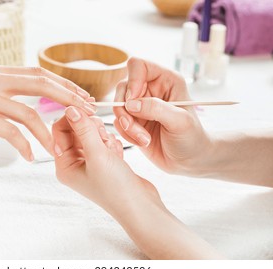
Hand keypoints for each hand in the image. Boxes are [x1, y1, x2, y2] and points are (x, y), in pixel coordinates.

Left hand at [52, 106, 159, 214]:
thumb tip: (70, 108)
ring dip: (103, 136)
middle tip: (103, 135)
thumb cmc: (115, 188)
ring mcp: (89, 163)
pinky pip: (104, 141)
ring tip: (111, 148)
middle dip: (91, 128)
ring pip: (92, 134)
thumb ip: (84, 129)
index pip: (59, 130)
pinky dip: (112, 143)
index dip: (73, 116)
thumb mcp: (98, 155)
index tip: (89, 108)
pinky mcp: (104, 162)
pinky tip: (118, 155)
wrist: (140, 206)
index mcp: (64, 165)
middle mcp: (74, 164)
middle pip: (76, 130)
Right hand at [113, 57, 211, 175]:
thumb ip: (156, 108)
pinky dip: (126, 134)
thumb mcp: (180, 121)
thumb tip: (130, 103)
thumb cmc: (192, 138)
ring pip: (118, 106)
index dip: (132, 81)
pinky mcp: (132, 121)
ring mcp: (140, 106)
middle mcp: (150, 89)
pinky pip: (118, 122)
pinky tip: (142, 141)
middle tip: (133, 127)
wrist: (189, 160)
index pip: (139, 66)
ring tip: (143, 139)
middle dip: (125, 110)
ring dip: (126, 125)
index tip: (133, 101)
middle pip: (123, 87)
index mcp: (165, 80)